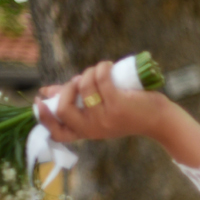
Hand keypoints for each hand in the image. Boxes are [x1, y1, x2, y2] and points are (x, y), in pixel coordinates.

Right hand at [36, 61, 172, 143]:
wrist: (160, 121)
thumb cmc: (128, 113)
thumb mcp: (99, 111)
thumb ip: (76, 102)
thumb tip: (47, 91)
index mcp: (87, 132)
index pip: (58, 134)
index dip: (44, 118)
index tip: (40, 100)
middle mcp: (94, 128)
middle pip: (63, 109)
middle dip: (66, 88)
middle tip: (79, 81)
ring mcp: (105, 117)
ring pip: (83, 87)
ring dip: (89, 73)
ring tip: (100, 72)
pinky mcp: (118, 104)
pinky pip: (101, 79)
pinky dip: (102, 67)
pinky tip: (108, 66)